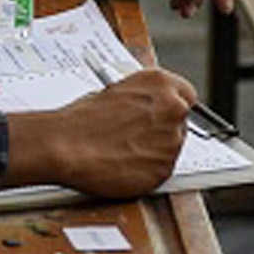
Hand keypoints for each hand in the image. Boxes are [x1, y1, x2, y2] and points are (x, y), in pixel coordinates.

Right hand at [4, 69, 195, 198]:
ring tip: (124, 149)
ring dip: (154, 149)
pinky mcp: (166, 170)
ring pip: (171, 147)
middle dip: (162, 128)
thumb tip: (143, 109)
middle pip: (180, 121)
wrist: (66, 145)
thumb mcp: (112, 92)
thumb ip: (139, 99)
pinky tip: (124, 163)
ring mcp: (172, 141)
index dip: (172, 105)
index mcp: (160, 83)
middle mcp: (173, 109)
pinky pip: (161, 169)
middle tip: (138, 134)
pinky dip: (147, 169)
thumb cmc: (82, 118)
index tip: (164, 112)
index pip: (186, 93)